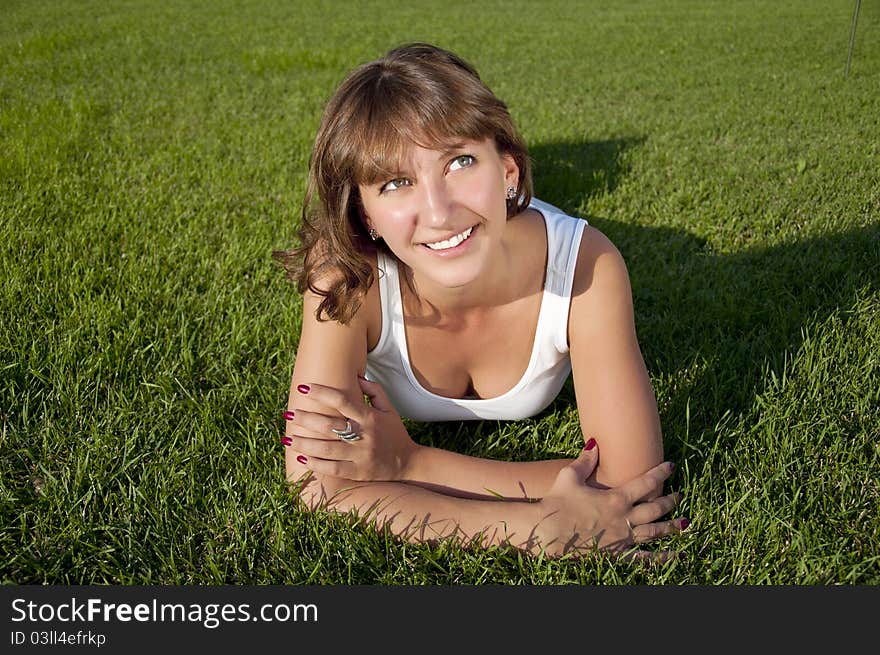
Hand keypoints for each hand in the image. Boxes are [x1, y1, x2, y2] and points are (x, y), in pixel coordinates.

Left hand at [283, 376, 417, 481]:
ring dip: (305, 443)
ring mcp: (360, 456)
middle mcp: (364, 436)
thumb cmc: (395, 433)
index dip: (322, 393)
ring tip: (287, 437)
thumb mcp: (390, 409)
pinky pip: (333, 469)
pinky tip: (301, 457)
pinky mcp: (358, 472)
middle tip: (289, 413)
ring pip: (327, 449)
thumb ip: (375, 391)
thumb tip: (357, 376)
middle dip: (306, 419)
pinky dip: (316, 464)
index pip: (342, 401)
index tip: (303, 387)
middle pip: (330, 426)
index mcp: (370, 417)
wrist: (408, 463)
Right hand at [533, 443, 686, 561]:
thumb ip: (586, 460)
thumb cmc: (556, 502)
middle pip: (655, 508)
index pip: (646, 482)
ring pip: (654, 532)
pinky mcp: (615, 553)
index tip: (671, 466)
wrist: (548, 531)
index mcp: (616, 497)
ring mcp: (622, 538)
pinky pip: (642, 558)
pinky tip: (675, 557)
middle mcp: (624, 517)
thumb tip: (594, 443)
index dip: (660, 472)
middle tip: (679, 495)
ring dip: (672, 527)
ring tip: (686, 524)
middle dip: (670, 500)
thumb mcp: (570, 476)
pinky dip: (660, 559)